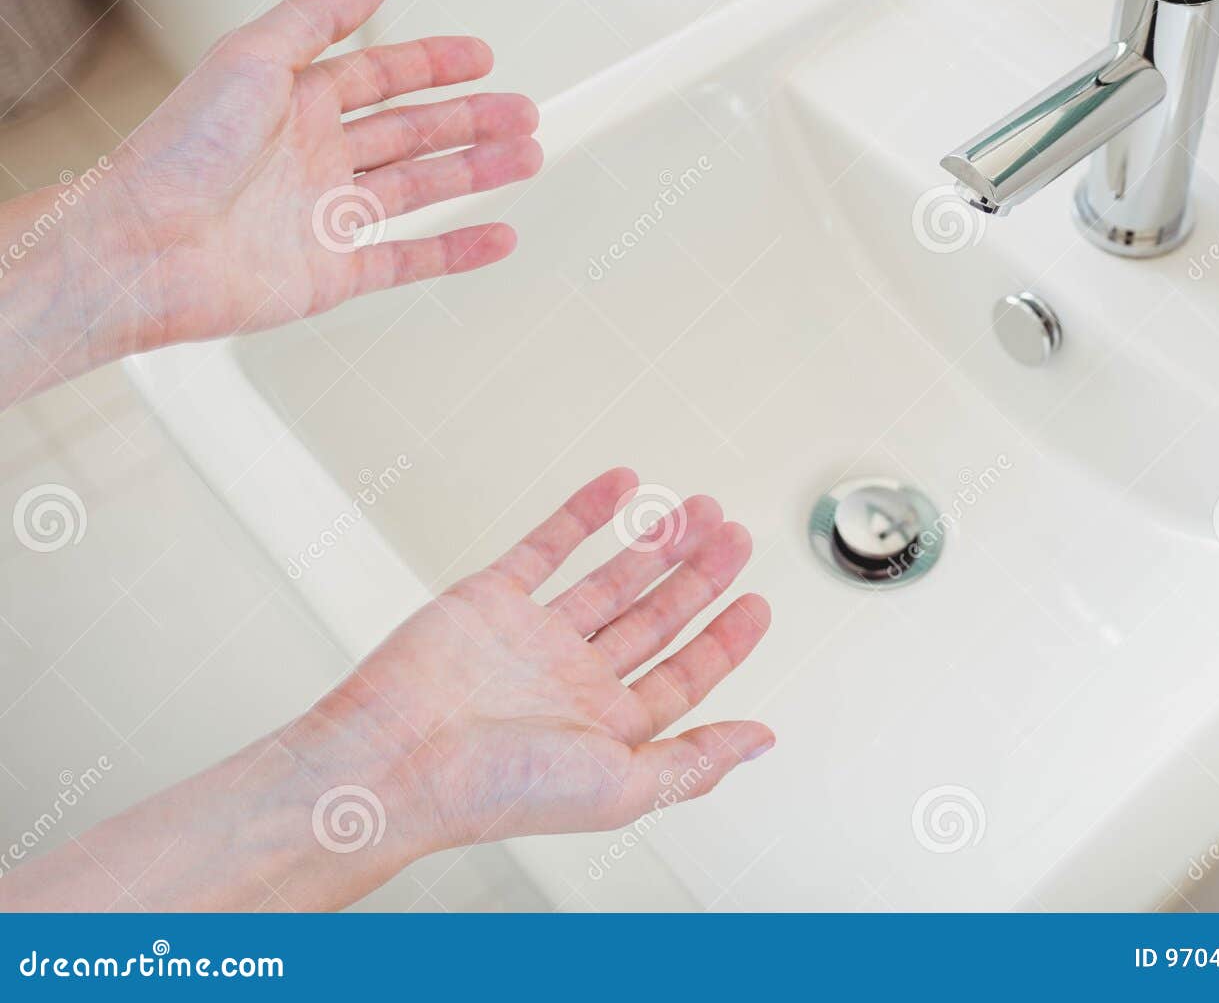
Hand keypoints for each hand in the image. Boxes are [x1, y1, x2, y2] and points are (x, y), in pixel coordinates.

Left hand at [97, 0, 533, 350]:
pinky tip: (497, 236)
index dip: (433, 64)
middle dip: (472, 120)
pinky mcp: (333, 272)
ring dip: (476, 173)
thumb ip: (320, 15)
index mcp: (293, 102)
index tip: (481, 58)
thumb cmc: (178, 153)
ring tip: (526, 158)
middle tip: (523, 112)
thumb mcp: (252, 56)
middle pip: (412, 131)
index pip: (381, 75)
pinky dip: (458, 250)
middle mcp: (313, 157)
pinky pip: (410, 258)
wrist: (145, 248)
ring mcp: (326, 216)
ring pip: (421, 188)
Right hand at [306, 468, 772, 851]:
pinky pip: (547, 546)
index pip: (683, 676)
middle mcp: (572, 682)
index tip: (757, 603)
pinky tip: (621, 487)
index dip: (724, 640)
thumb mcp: (625, 787)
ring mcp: (532, 637)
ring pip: (610, 578)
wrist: (396, 760)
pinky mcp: (490, 599)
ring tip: (697, 510)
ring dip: (656, 542)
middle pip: (655, 619)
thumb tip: (762, 741)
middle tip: (735, 536)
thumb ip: (697, 760)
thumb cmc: (498, 791)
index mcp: (606, 729)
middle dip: (700, 577)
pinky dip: (584, 513)